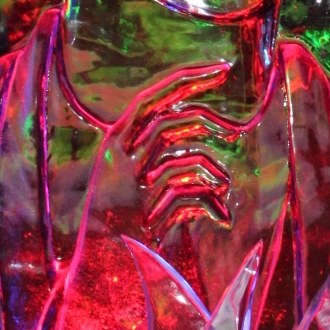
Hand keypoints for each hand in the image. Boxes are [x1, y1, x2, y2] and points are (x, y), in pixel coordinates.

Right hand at [113, 65, 248, 233]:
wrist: (95, 258)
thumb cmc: (115, 216)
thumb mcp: (129, 176)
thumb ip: (158, 154)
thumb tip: (201, 141)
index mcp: (116, 139)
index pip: (153, 98)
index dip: (188, 80)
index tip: (221, 70)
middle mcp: (122, 154)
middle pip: (172, 121)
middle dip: (209, 120)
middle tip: (234, 129)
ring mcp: (133, 181)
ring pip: (185, 158)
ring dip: (211, 171)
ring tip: (223, 184)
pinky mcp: (145, 208)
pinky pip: (189, 193)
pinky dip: (208, 200)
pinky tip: (219, 213)